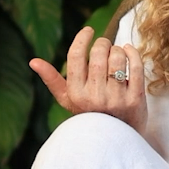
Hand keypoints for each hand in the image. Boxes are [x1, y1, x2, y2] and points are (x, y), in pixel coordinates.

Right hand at [31, 26, 145, 133]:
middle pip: (98, 54)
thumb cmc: (89, 113)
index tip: (88, 30)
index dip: (82, 39)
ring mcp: (116, 99)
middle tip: (104, 44)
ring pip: (117, 58)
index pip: (76, 57)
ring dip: (117, 49)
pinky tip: (128, 50)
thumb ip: (52, 79)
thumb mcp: (68, 99)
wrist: (116, 138)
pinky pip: (136, 67)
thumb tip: (33, 61)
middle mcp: (95, 97)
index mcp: (76, 94)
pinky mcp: (135, 100)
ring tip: (116, 53)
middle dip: (102, 43)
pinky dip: (133, 53)